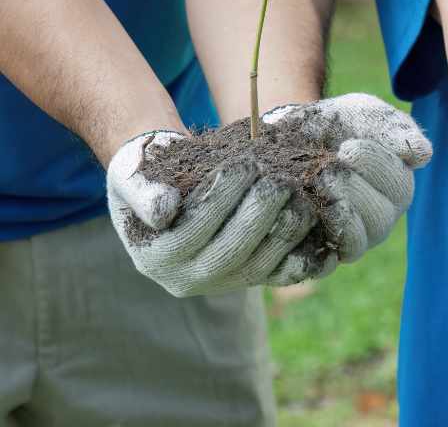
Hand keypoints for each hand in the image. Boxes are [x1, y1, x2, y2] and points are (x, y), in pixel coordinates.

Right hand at [107, 130, 312, 295]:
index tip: (246, 164)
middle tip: (281, 178)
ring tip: (299, 192)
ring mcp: (221, 284)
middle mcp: (187, 279)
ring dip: (285, 229)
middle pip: (231, 250)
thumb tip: (163, 211)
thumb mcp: (130, 177)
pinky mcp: (250, 279)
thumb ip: (142, 192)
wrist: (168, 186)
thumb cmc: (147, 173)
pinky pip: (280, 272)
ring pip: (260, 264)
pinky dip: (302, 251)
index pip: (194, 228)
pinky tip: (315, 221)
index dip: (223, 197)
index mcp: (156, 257)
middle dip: (260, 212)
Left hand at [262, 93, 431, 284]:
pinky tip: (299, 213)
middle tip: (325, 168)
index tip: (348, 146)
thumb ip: (393, 127)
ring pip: (356, 244)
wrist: (288, 137)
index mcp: (396, 186)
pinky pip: (322, 263)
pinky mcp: (320, 254)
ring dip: (334, 214)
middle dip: (351, 189)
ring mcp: (351, 238)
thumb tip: (424, 155)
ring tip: (312, 186)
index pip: (398, 188)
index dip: (375, 168)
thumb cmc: (334, 124)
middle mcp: (380, 217)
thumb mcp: (363, 113)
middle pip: (380, 219)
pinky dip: (310, 243)